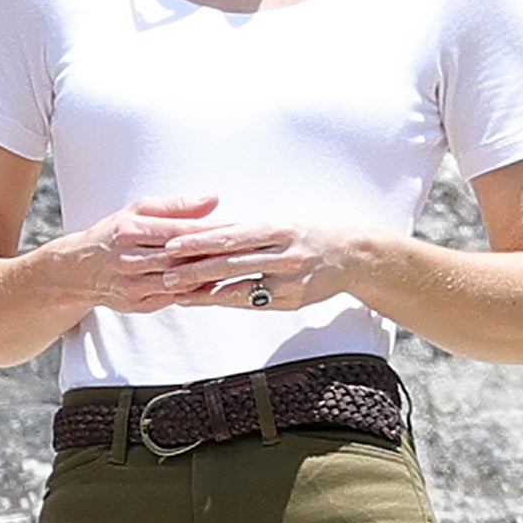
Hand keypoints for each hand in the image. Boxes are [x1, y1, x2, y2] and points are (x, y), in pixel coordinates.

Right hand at [56, 194, 230, 312]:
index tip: (237, 226)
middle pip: (181, 258)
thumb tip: (212, 199)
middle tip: (247, 249)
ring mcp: (133, 285)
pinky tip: (216, 285)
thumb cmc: (114, 234)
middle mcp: (130, 259)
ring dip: (209, 276)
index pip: (178, 231)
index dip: (209, 230)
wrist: (79, 269)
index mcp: (130, 231)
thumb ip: (176, 206)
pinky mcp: (138, 304)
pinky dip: (197, 292)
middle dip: (215, 254)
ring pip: (180, 281)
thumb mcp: (137, 210)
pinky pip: (175, 298)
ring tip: (238, 268)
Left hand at [161, 222, 364, 310]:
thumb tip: (208, 228)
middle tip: (165, 273)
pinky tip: (206, 301)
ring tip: (178, 291)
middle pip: (232, 263)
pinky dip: (227, 300)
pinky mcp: (293, 299)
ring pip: (240, 286)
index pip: (231, 235)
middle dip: (195, 269)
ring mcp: (290, 280)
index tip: (173, 245)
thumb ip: (248, 227)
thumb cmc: (313, 231)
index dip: (200, 242)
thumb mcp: (282, 220)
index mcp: (278, 228)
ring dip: (205, 290)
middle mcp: (285, 254)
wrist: (356, 254)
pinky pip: (254, 301)